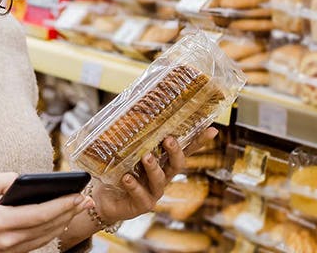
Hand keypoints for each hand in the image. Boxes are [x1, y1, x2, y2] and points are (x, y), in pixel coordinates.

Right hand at [0, 172, 94, 252]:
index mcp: (0, 221)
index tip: (78, 194)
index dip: (62, 205)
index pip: (40, 214)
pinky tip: (61, 219)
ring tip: (78, 207)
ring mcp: (10, 250)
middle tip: (86, 198)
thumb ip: (7, 179)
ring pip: (46, 237)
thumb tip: (29, 179)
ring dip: (64, 222)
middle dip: (70, 212)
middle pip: (48, 227)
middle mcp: (8, 240)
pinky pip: (37, 242)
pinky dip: (52, 231)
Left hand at [92, 127, 218, 224]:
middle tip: (169, 140)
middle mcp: (162, 177)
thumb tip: (129, 111)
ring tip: (146, 157)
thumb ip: (129, 138)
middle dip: (175, 152)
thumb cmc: (116, 171)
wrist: (103, 199)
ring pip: (160, 179)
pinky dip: (134, 185)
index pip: (183, 150)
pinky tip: (126, 178)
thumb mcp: (124, 152)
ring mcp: (153, 192)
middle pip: (176, 164)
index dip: (198, 141)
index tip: (213, 130)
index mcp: (162, 162)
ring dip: (153, 167)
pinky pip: (141, 194)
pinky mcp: (141, 205)